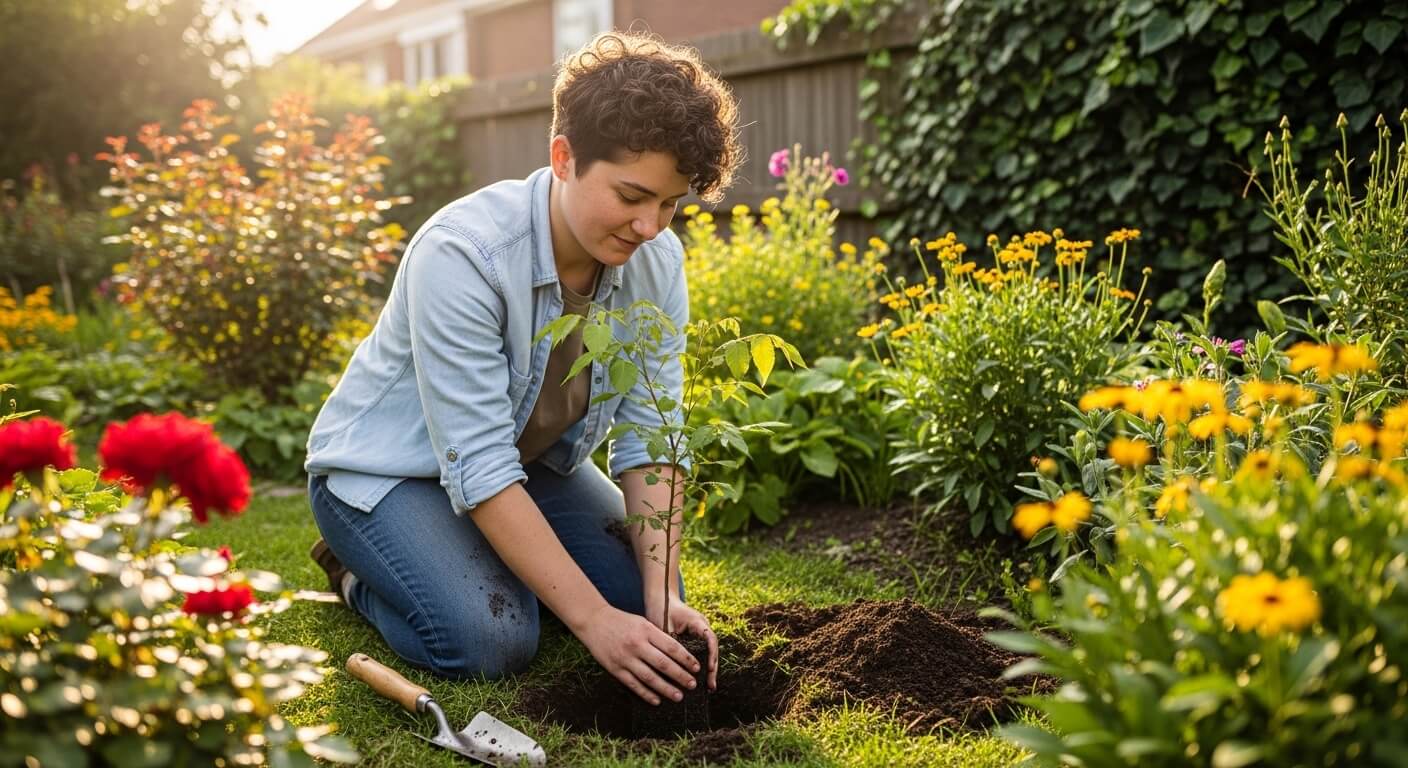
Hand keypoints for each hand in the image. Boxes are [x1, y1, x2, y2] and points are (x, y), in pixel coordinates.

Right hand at [573, 603, 701, 705]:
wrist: (594, 621)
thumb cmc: (622, 621)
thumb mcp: (642, 623)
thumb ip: (657, 637)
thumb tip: (677, 655)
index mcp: (646, 631)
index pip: (671, 647)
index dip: (686, 659)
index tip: (697, 668)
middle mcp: (637, 645)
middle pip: (663, 664)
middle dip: (680, 676)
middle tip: (692, 685)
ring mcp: (625, 658)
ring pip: (649, 677)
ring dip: (666, 688)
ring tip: (679, 696)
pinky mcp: (615, 668)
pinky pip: (633, 684)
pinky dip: (646, 694)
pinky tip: (656, 700)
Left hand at [666, 600, 717, 690]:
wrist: (661, 597)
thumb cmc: (662, 608)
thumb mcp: (665, 625)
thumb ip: (671, 642)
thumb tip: (672, 664)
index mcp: (698, 622)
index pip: (710, 639)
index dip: (711, 655)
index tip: (708, 669)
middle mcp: (703, 627)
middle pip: (712, 650)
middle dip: (712, 669)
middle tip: (710, 686)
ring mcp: (700, 633)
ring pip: (708, 653)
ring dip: (709, 669)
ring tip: (708, 687)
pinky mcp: (695, 638)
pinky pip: (701, 652)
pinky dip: (701, 665)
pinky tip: (699, 678)